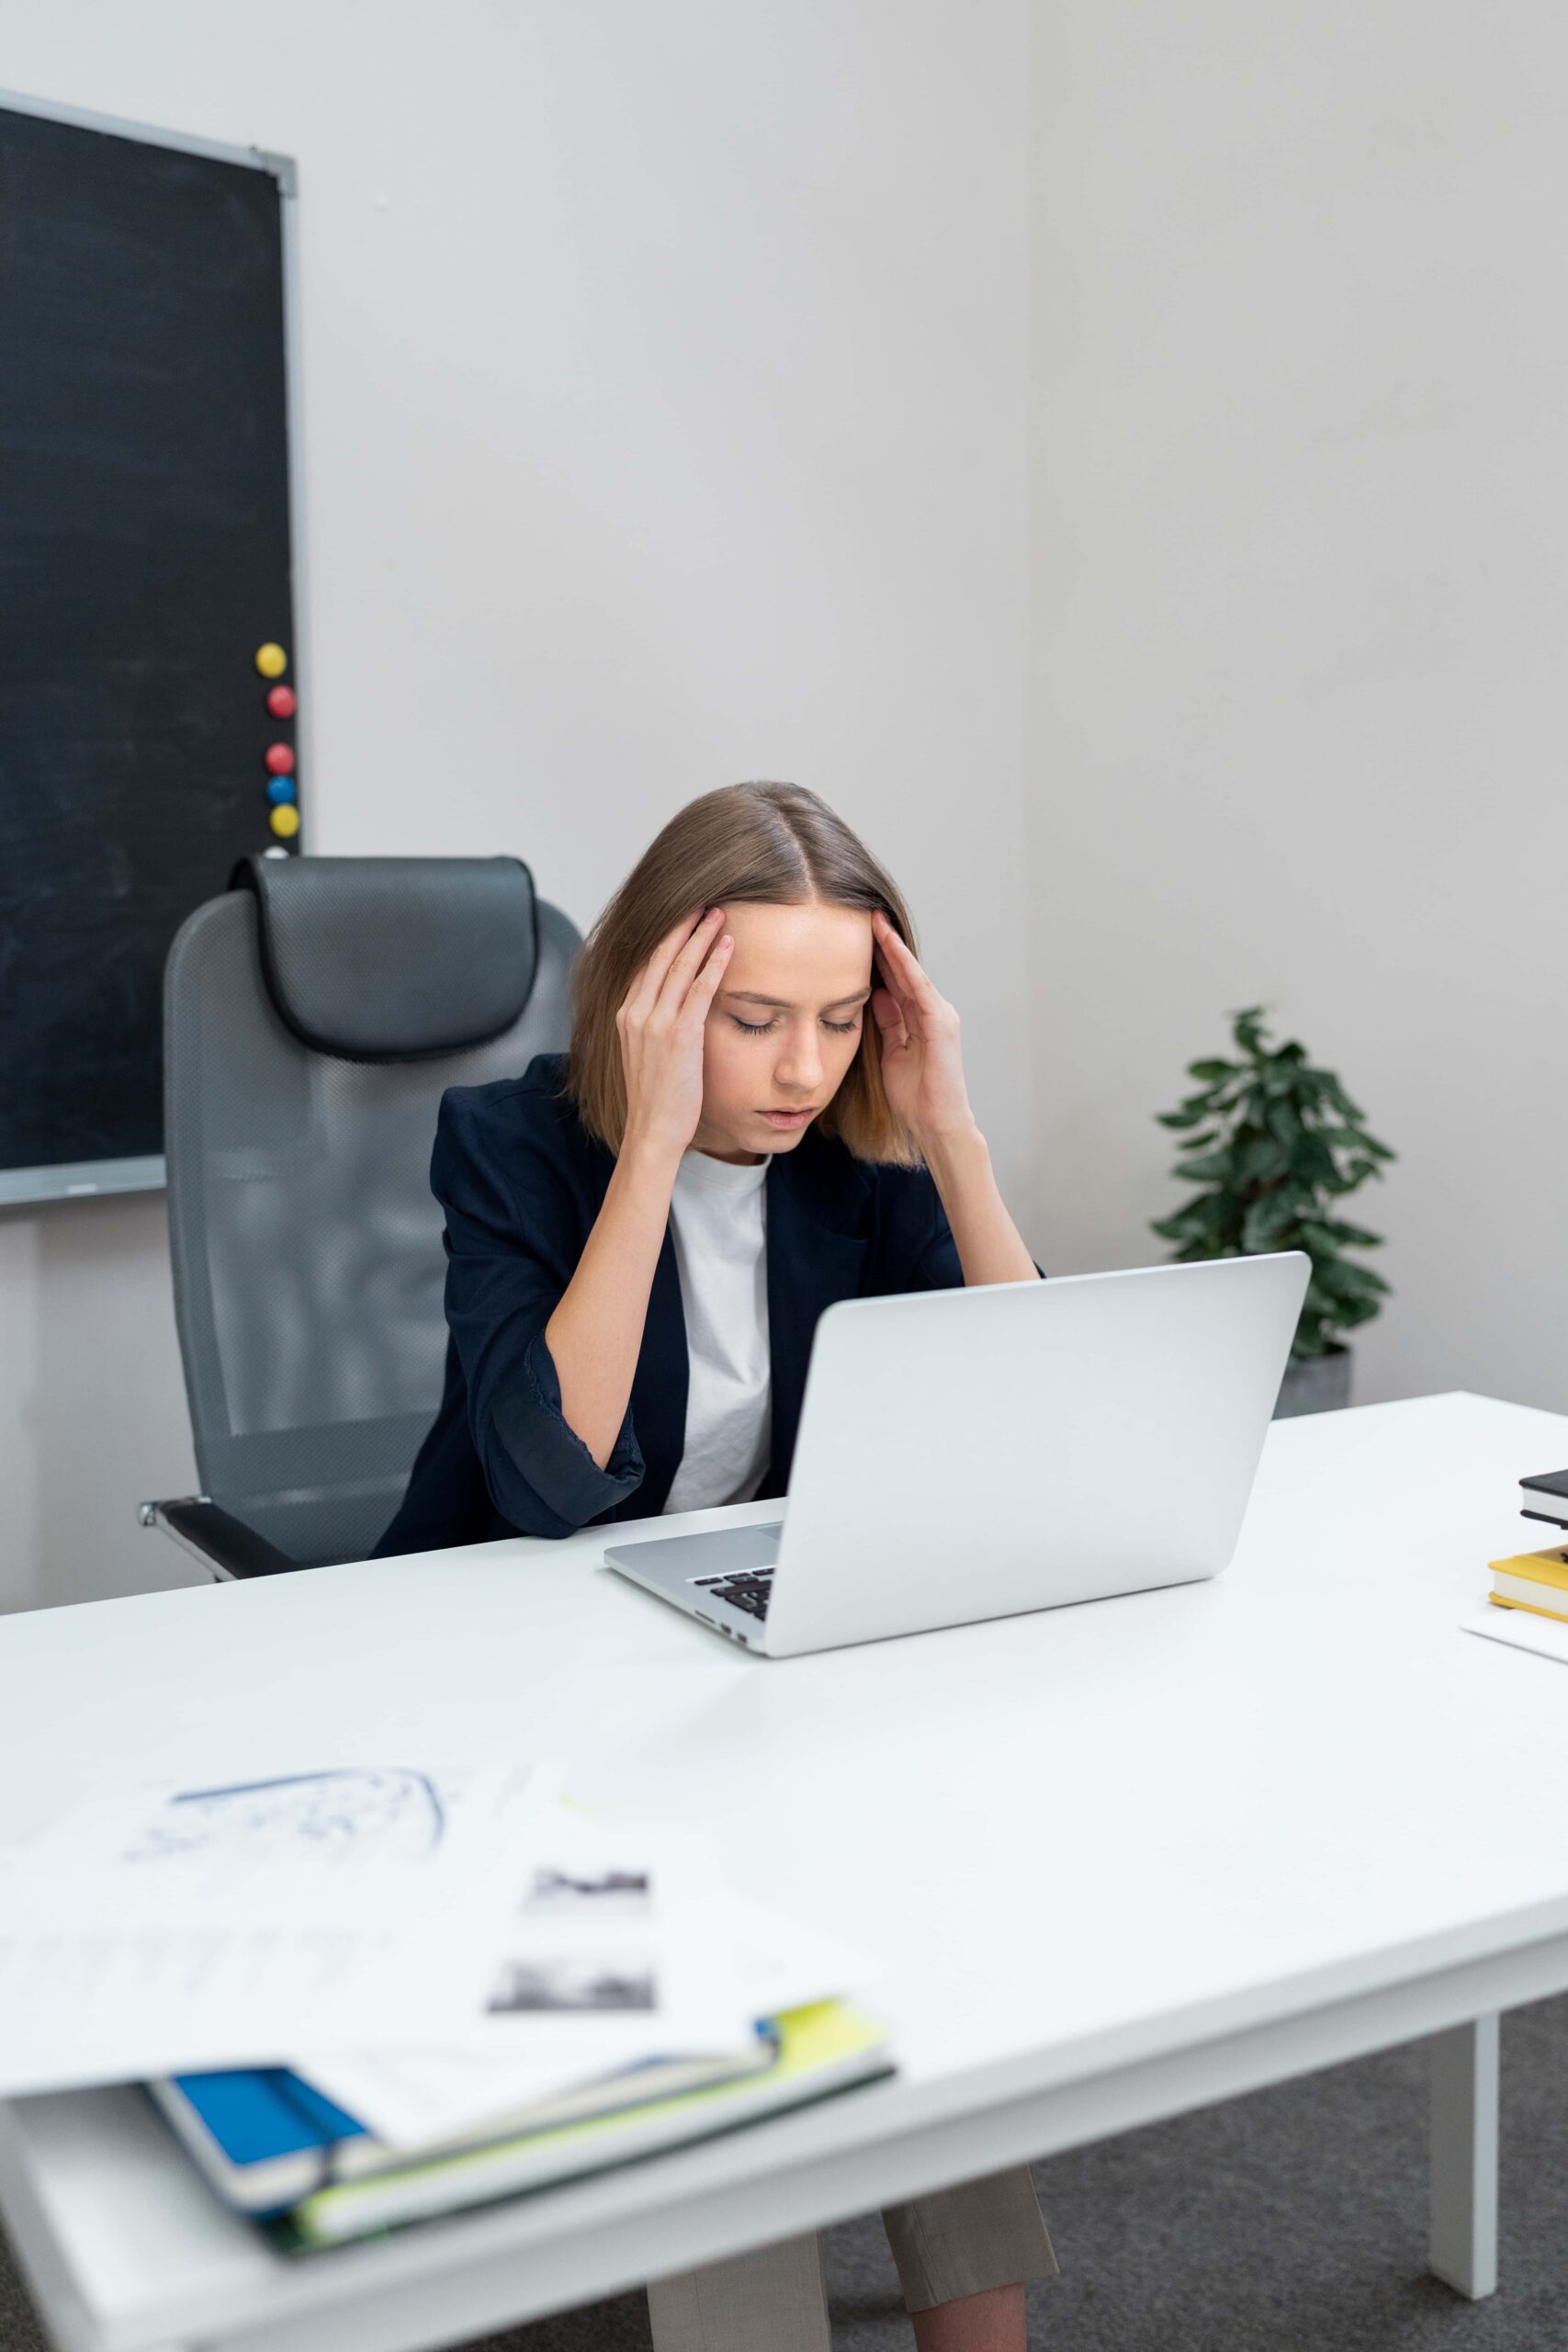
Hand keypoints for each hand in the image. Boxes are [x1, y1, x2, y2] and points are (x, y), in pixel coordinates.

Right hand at [616, 909, 732, 1159]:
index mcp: (627, 1014)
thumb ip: (653, 1025)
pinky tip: (727, 946)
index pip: (646, 964)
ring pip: (679, 966)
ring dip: (700, 936)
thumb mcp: (645, 1053)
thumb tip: (671, 1009)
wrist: (652, 1129)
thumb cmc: (655, 1097)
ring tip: (718, 913)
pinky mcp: (678, 1035)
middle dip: (682, 926)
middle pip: (660, 956)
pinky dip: (713, 964)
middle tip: (702, 902)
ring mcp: (655, 1023)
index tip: (683, 918)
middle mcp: (636, 1012)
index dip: (666, 938)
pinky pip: (698, 990)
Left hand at [870, 911, 976, 1147]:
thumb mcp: (892, 1051)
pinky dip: (904, 965)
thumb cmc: (915, 1096)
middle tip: (864, 912)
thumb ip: (888, 1022)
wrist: (936, 1123)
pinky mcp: (941, 1023)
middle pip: (902, 970)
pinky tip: (890, 946)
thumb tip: (875, 993)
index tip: (856, 933)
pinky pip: (919, 987)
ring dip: (893, 945)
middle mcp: (931, 1011)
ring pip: (911, 972)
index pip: (895, 980)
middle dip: (883, 942)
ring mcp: (939, 1015)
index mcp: (918, 1019)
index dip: (877, 956)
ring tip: (874, 919)